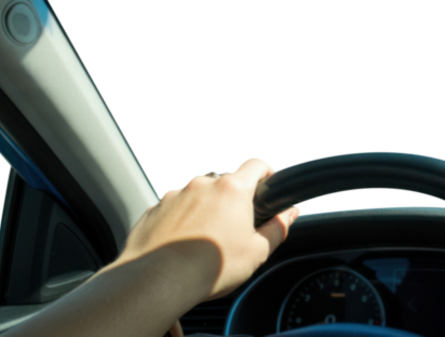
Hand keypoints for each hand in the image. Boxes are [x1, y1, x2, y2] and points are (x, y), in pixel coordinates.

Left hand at [116, 157, 301, 301]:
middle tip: (234, 228)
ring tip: (204, 243)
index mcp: (232, 190)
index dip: (265, 173)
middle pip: (224, 183)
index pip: (255, 164)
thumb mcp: (256, 252)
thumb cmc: (211, 268)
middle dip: (231, 201)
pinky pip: (174, 210)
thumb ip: (277, 229)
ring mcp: (174, 195)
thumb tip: (290, 214)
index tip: (267, 187)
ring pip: (197, 196)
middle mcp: (201, 185)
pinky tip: (183, 246)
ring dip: (204, 211)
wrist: (159, 281)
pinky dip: (181, 222)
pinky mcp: (154, 209)